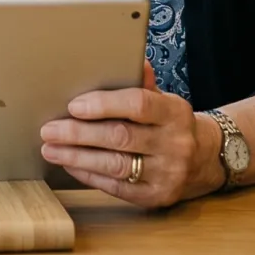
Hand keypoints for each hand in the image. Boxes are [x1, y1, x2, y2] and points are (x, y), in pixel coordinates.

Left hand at [39, 62, 221, 207]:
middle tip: (49, 129)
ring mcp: (167, 174)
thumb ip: (143, 84)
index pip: (139, 105)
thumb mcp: (165, 101)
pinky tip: (70, 165)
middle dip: (79, 133)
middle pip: (120, 137)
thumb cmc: (171, 124)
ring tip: (51, 149)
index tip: (74, 106)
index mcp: (175, 113)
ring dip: (77, 157)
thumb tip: (130, 57)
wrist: (205, 159)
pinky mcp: (156, 197)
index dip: (104, 105)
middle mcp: (174, 144)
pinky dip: (89, 176)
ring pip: (115, 165)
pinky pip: (116, 188)